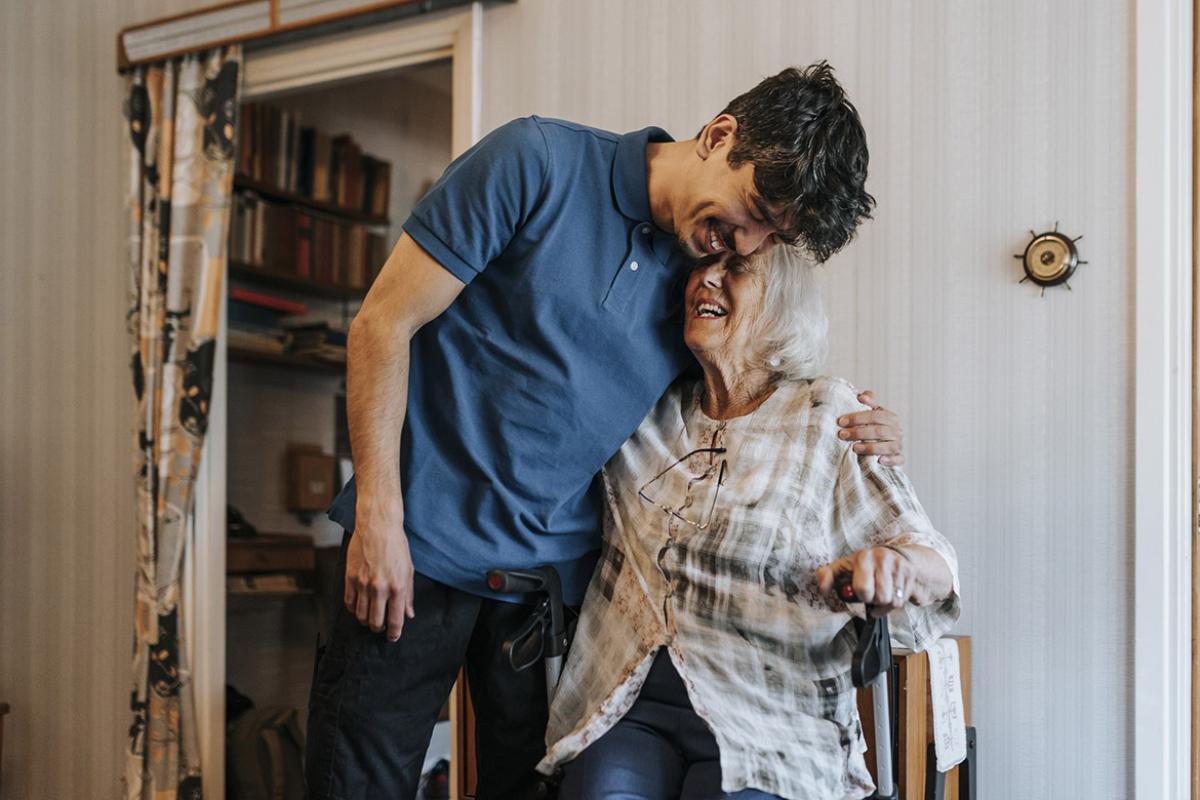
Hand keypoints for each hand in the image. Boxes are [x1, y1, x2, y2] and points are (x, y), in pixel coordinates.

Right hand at [345, 496, 414, 641]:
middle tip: (381, 627)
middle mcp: (379, 588)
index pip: (395, 620)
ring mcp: (362, 583)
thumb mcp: (408, 570)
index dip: (394, 633)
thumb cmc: (396, 546)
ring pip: (360, 615)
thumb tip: (409, 614)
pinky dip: (354, 610)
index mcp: (397, 587)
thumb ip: (408, 595)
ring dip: (365, 621)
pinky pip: (349, 603)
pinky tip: (359, 608)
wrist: (378, 526)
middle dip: (379, 629)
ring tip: (370, 618)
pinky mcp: (350, 578)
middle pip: (375, 622)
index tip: (393, 637)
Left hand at [817, 546, 918, 618]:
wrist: (891, 555)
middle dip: (874, 600)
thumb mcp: (841, 568)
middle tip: (871, 593)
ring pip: (893, 601)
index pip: (863, 589)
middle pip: (880, 598)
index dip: (861, 596)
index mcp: (863, 557)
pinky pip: (902, 600)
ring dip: (884, 604)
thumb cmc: (862, 566)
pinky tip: (890, 593)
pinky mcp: (910, 573)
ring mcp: (898, 565)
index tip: (860, 591)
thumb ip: (826, 576)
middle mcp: (882, 558)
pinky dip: (894, 603)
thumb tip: (823, 589)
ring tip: (880, 594)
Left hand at [838, 390, 904, 466]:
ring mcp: (898, 445)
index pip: (875, 415)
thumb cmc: (874, 427)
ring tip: (854, 448)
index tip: (841, 421)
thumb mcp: (872, 414)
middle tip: (842, 435)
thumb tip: (862, 396)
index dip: (858, 418)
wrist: (883, 447)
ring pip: (887, 446)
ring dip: (870, 447)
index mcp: (890, 417)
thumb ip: (868, 403)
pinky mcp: (899, 458)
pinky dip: (890, 460)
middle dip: (859, 433)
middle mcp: (896, 431)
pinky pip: (898, 459)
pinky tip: (879, 460)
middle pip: (879, 431)